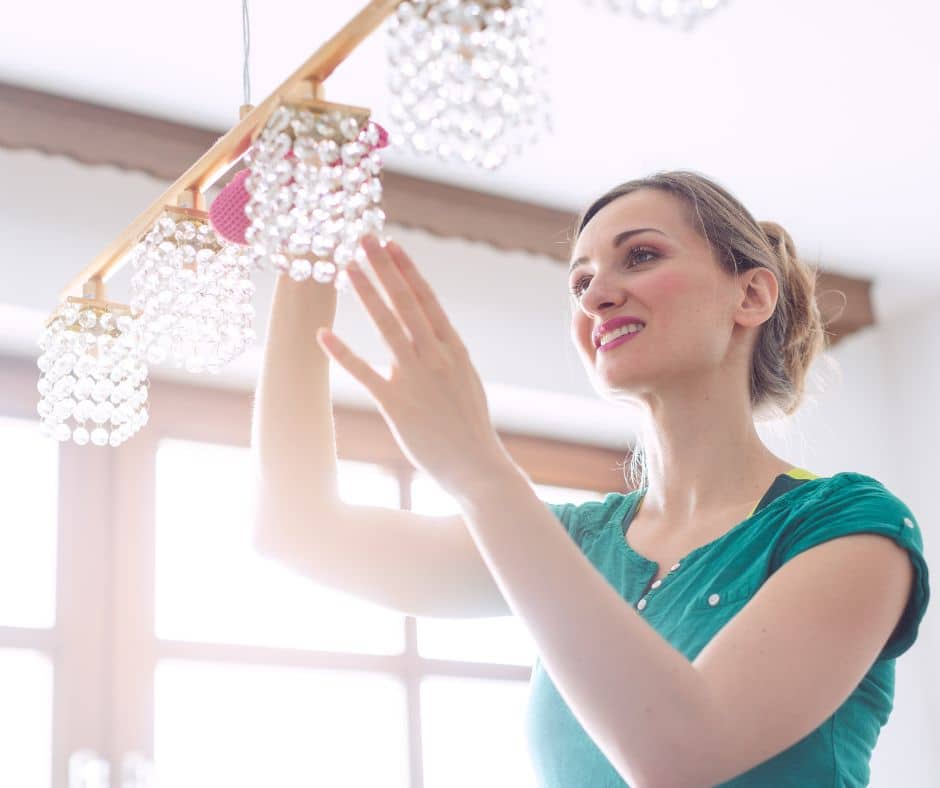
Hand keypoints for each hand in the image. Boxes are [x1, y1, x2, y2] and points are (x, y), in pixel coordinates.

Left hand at [316, 235, 509, 496]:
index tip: (392, 245)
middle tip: (365, 239)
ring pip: (388, 327)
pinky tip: (323, 335)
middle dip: (384, 269)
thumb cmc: (471, 428)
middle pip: (406, 303)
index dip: (407, 271)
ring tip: (347, 268)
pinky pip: (365, 374)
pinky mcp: (398, 405)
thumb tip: (433, 337)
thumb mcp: (466, 382)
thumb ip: (448, 356)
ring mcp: (417, 379)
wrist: (478, 466)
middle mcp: (436, 357)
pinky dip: (343, 353)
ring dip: (366, 294)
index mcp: (454, 350)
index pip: (428, 300)